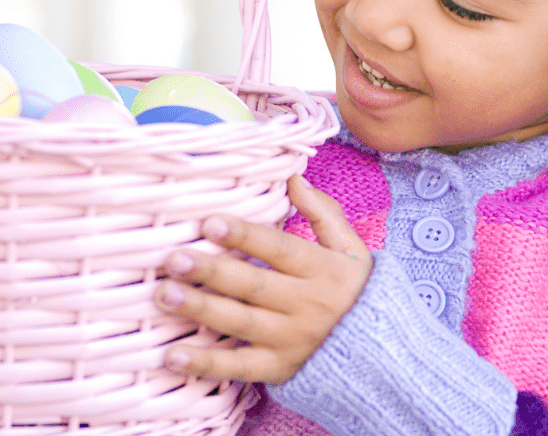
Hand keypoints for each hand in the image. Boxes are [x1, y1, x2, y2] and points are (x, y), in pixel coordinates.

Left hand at [155, 174, 371, 383]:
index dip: (244, 236)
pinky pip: (239, 368)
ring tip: (164, 295)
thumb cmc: (356, 291)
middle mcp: (306, 306)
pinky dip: (206, 363)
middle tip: (173, 258)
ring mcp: (290, 341)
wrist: (384, 353)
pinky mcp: (278, 369)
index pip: (279, 249)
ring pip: (240, 323)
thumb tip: (293, 178)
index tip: (210, 222)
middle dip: (212, 271)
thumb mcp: (352, 249)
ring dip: (201, 309)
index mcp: (322, 271)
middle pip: (253, 286)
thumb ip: (323, 213)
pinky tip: (173, 355)